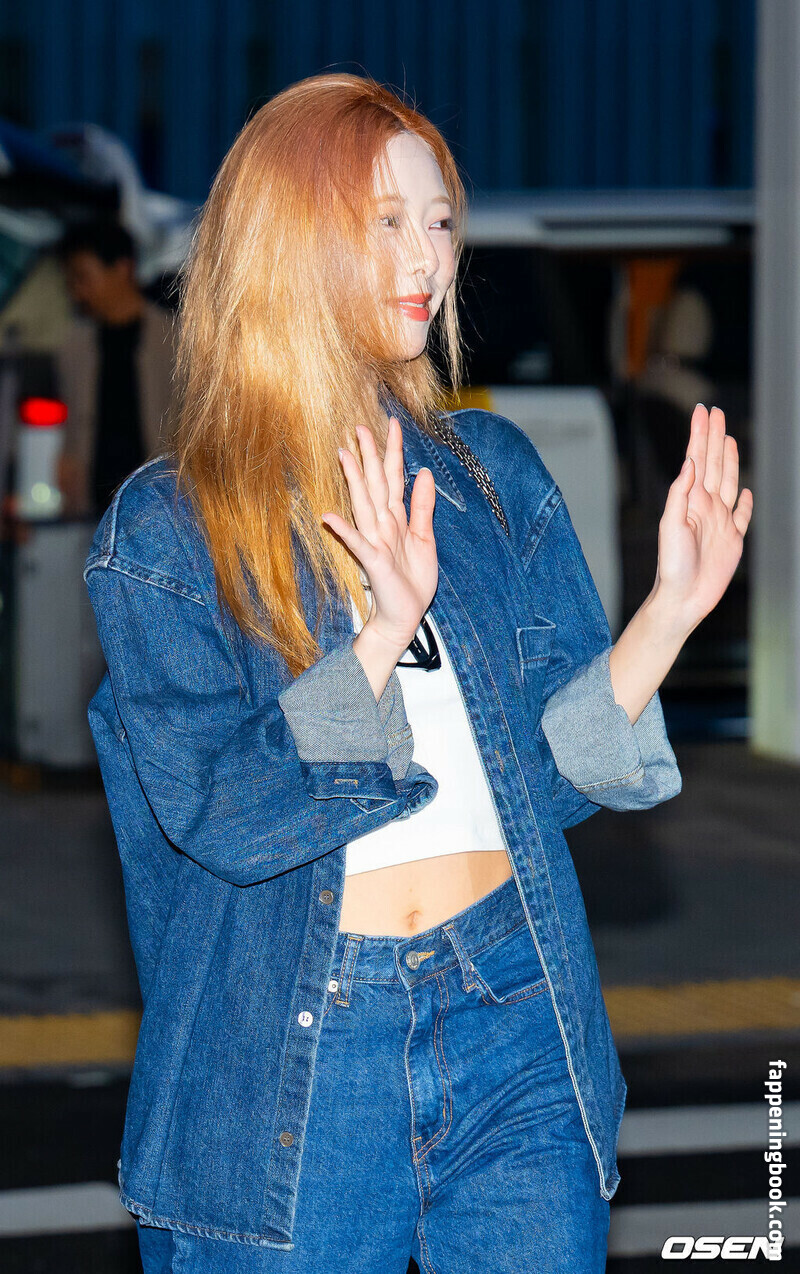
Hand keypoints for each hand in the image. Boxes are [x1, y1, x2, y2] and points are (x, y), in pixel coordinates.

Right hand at [321, 416, 437, 653]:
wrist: (403, 616)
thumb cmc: (411, 581)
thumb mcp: (424, 538)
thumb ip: (423, 506)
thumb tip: (424, 473)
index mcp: (396, 518)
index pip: (393, 478)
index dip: (393, 451)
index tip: (392, 424)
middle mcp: (382, 525)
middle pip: (375, 484)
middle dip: (370, 455)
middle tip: (361, 426)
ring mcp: (375, 542)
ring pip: (364, 504)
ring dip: (354, 480)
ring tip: (344, 454)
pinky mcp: (372, 562)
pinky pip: (357, 543)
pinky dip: (344, 530)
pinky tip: (328, 517)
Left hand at [653, 404, 752, 633]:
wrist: (683, 598)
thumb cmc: (671, 566)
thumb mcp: (671, 526)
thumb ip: (679, 493)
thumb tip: (690, 463)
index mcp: (690, 501)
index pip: (696, 459)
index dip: (699, 434)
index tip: (702, 411)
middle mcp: (705, 507)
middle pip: (713, 464)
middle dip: (714, 437)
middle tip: (716, 412)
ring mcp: (720, 523)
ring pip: (729, 482)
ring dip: (729, 459)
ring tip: (728, 439)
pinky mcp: (733, 540)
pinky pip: (742, 516)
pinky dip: (746, 503)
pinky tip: (746, 493)